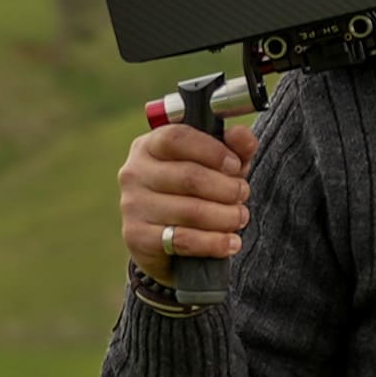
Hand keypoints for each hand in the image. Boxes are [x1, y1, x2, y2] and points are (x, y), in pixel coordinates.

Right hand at [119, 117, 254, 282]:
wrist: (166, 241)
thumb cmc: (196, 193)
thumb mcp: (217, 166)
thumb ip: (234, 148)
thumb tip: (242, 134)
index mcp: (149, 146)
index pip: (177, 138)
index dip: (212, 151)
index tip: (236, 166)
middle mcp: (135, 172)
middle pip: (189, 177)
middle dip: (227, 188)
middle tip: (243, 195)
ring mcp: (133, 205)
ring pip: (191, 211)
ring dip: (226, 217)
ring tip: (240, 218)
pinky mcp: (137, 236)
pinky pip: (183, 240)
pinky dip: (214, 242)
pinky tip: (231, 242)